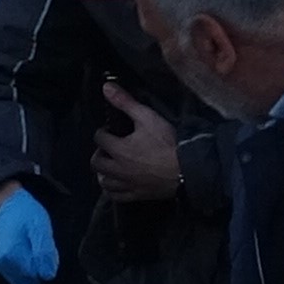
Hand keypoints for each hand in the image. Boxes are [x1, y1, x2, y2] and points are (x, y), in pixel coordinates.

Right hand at [0, 185, 60, 283]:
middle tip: (45, 250)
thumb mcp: (40, 228)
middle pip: (30, 283)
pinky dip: (29, 268)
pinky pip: (20, 277)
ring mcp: (2, 266)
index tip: (49, 253)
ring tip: (37, 248)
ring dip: (36, 270)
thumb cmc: (24, 213)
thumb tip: (48, 275)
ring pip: (26, 281)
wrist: (7, 203)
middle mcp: (3, 265)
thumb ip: (44, 252)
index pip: (36, 278)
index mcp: (11, 256)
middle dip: (41, 271)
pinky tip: (31, 251)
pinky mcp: (3, 265)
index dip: (47, 269)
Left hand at [88, 83, 182, 203]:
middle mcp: (118, 169)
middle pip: (96, 162)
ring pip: (104, 182)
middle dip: (99, 152)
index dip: (103, 131)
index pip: (99, 138)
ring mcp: (127, 184)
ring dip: (103, 173)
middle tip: (109, 147)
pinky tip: (115, 183)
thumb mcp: (147, 117)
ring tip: (110, 165)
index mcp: (118, 149)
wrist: (187, 169)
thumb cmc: (167, 143)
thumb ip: (125, 102)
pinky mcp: (137, 195)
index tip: (111, 129)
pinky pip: (116, 196)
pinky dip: (112, 190)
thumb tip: (106, 87)